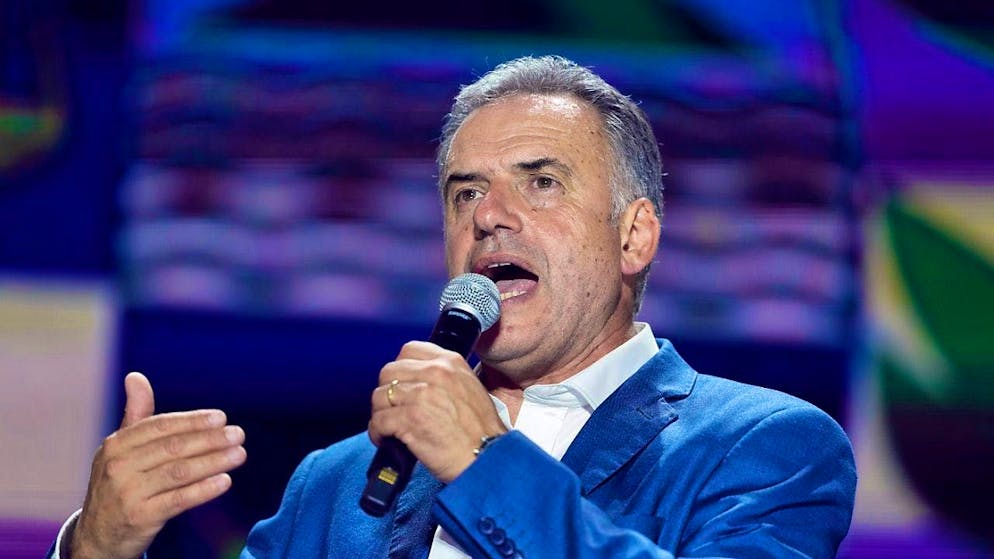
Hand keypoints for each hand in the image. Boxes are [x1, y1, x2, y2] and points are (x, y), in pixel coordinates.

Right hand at [70, 372, 246, 558]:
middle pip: (173, 448)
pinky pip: (179, 500)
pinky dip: (204, 489)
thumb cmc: (118, 484)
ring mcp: (128, 493)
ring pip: (179, 472)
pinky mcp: (140, 517)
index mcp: (116, 444)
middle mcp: (119, 466)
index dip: (192, 421)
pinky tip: (225, 480)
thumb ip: (135, 415)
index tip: (221, 418)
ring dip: (214, 461)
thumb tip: (135, 377)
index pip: (160, 427)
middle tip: (238, 434)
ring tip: (239, 454)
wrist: (97, 536)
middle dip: (210, 439)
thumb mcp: (121, 450)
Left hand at [368, 341, 506, 482]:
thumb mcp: (470, 389)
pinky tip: (386, 440)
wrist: (488, 458)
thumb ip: (444, 378)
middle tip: (393, 408)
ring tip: (389, 428)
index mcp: (450, 362)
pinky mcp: (409, 419)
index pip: (409, 350)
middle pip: (389, 371)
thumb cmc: (481, 432)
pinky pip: (378, 421)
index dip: (400, 369)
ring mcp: (421, 395)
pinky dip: (377, 433)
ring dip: (380, 413)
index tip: (401, 384)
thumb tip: (416, 382)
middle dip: (387, 392)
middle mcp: (435, 373)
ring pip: (379, 396)